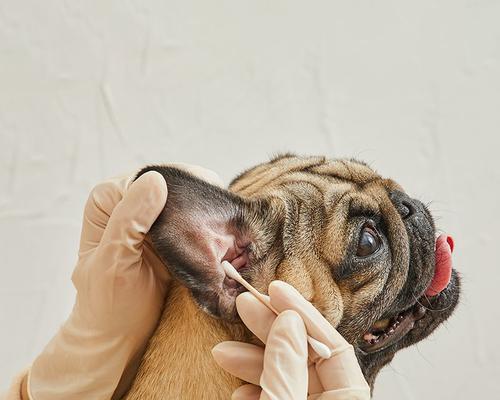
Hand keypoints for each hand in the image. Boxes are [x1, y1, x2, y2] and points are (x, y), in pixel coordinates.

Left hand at [27, 164, 221, 399]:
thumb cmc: (109, 305)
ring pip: (185, 199)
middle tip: (220, 218)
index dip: (180, 186)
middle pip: (172, 183)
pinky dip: (206, 225)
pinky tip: (220, 236)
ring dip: (205, 211)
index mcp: (107, 200)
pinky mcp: (168, 232)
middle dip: (197, 198)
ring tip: (223, 227)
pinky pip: (191, 219)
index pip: (149, 177)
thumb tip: (157, 180)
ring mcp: (151, 215)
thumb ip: (130, 220)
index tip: (204, 207)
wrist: (120, 335)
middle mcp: (128, 201)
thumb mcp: (114, 262)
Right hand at [212, 281, 370, 399]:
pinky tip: (239, 390)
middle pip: (305, 355)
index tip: (275, 289)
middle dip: (271, 330)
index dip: (302, 314)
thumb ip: (287, 370)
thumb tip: (288, 323)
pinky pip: (277, 395)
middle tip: (245, 305)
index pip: (332, 345)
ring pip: (286, 375)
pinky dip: (255, 389)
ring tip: (224, 352)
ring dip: (252, 361)